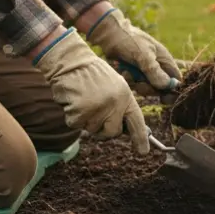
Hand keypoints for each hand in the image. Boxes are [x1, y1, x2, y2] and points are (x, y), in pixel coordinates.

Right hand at [33, 28, 149, 153]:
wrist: (71, 61)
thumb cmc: (91, 75)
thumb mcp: (114, 86)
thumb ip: (120, 107)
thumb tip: (122, 130)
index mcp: (125, 96)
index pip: (136, 121)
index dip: (141, 138)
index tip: (143, 152)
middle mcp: (115, 103)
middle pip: (112, 133)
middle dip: (103, 129)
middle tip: (95, 113)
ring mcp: (98, 108)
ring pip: (91, 130)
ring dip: (85, 120)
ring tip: (83, 99)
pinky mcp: (81, 111)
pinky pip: (76, 125)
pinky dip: (72, 116)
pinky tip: (73, 100)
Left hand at [85, 8, 180, 92]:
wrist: (109, 35)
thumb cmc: (129, 40)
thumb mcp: (143, 55)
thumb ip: (155, 72)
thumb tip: (167, 86)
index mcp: (165, 60)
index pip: (176, 79)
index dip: (172, 90)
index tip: (164, 97)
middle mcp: (157, 67)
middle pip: (160, 87)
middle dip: (149, 88)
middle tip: (138, 83)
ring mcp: (145, 71)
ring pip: (146, 87)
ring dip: (136, 83)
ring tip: (127, 72)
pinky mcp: (134, 73)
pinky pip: (134, 84)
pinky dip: (128, 79)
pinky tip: (122, 70)